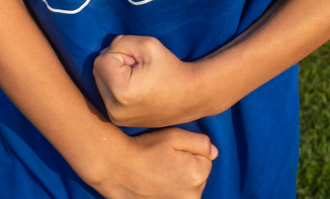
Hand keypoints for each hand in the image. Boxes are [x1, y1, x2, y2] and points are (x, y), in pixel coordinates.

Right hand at [88, 127, 215, 198]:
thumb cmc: (145, 149)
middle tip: (163, 162)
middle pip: (197, 178)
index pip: (206, 160)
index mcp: (197, 175)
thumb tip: (213, 153)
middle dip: (186, 169)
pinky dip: (167, 193)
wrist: (115, 168)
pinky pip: (173, 197)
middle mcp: (192, 196)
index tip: (172, 152)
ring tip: (157, 174)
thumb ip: (201, 142)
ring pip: (187, 190)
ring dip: (177, 183)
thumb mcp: (174, 136)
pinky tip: (154, 186)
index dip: (190, 152)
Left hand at [94, 35, 205, 127]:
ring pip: (100, 84)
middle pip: (97, 73)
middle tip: (138, 70)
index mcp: (121, 91)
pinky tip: (135, 90)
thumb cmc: (170, 69)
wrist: (189, 96)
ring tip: (138, 80)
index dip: (120, 54)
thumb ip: (120, 42)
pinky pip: (107, 96)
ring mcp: (116, 118)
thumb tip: (106, 51)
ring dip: (115, 77)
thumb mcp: (147, 44)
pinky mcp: (118, 121)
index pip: (101, 60)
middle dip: (115, 66)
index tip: (138, 62)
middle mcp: (114, 109)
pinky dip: (117, 89)